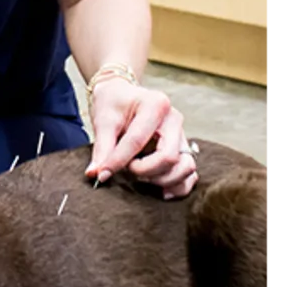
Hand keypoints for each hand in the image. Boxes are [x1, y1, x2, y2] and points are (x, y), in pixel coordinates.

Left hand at [84, 78, 197, 198]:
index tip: (103, 173)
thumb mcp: (104, 121)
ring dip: (162, 179)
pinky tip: (160, 191)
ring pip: (185, 167)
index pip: (138, 140)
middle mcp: (174, 119)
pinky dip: (178, 185)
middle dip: (144, 171)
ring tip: (141, 177)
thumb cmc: (114, 104)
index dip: (118, 161)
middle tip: (127, 169)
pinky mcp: (184, 149)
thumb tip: (96, 174)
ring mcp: (182, 135)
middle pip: (169, 157)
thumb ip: (102, 148)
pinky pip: (190, 174)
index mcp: (156, 104)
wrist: (122, 96)